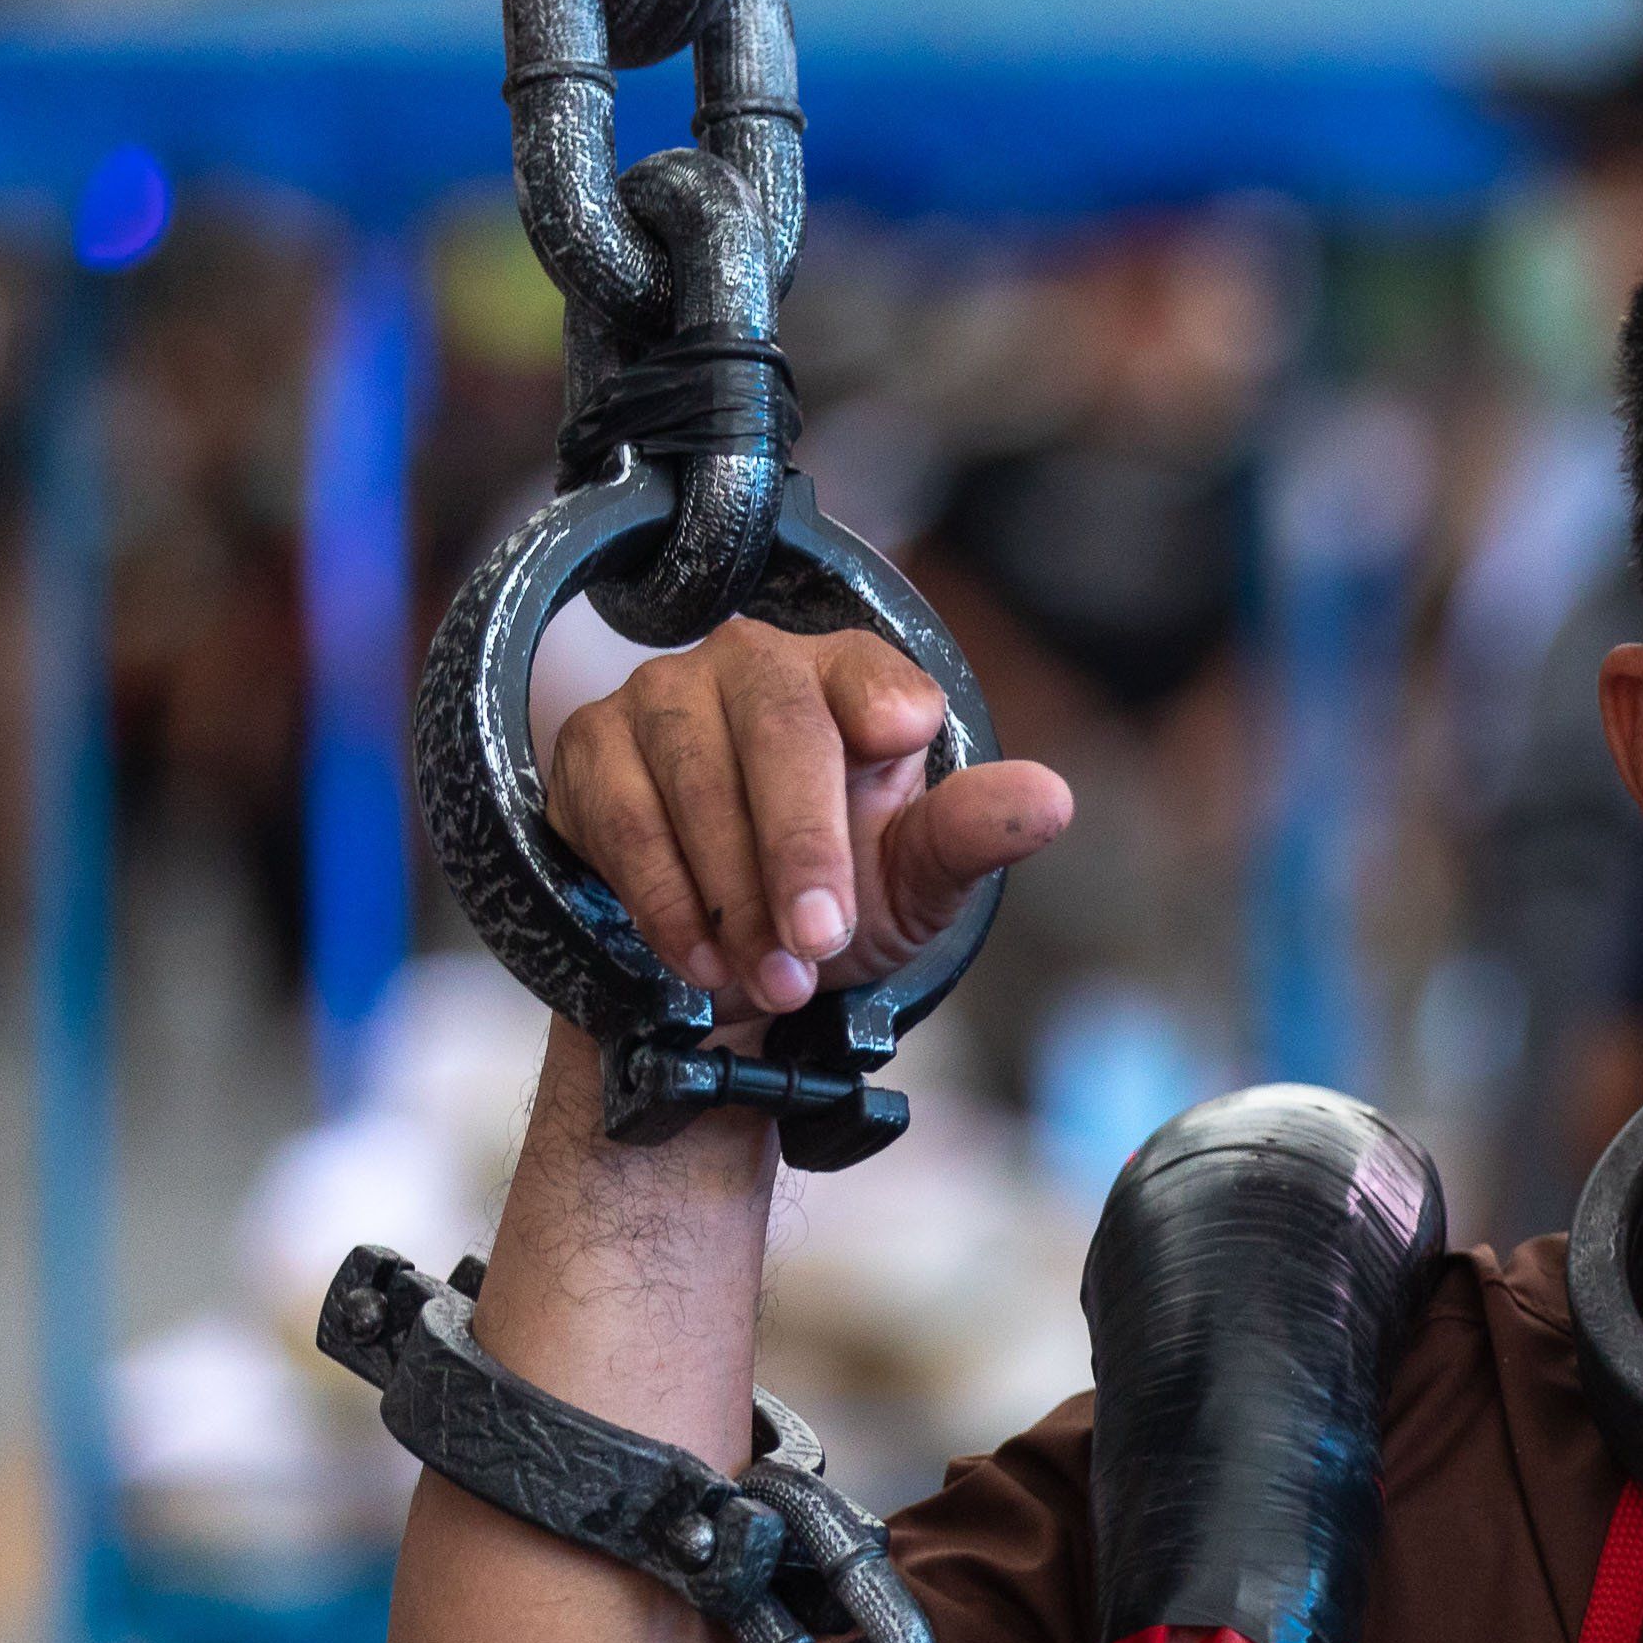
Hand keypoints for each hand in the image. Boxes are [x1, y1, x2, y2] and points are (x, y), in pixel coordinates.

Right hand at [546, 623, 1073, 1016]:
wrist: (731, 959)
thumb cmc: (839, 896)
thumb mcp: (917, 881)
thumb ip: (971, 836)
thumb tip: (1052, 799)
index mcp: (848, 676)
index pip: (869, 672)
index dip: (882, 706)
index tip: (901, 743)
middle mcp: (750, 663)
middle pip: (777, 728)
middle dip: (801, 847)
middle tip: (820, 943)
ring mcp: (660, 697)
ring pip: (692, 779)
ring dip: (733, 895)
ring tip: (774, 978)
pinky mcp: (589, 748)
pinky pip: (620, 818)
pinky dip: (664, 900)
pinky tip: (701, 961)